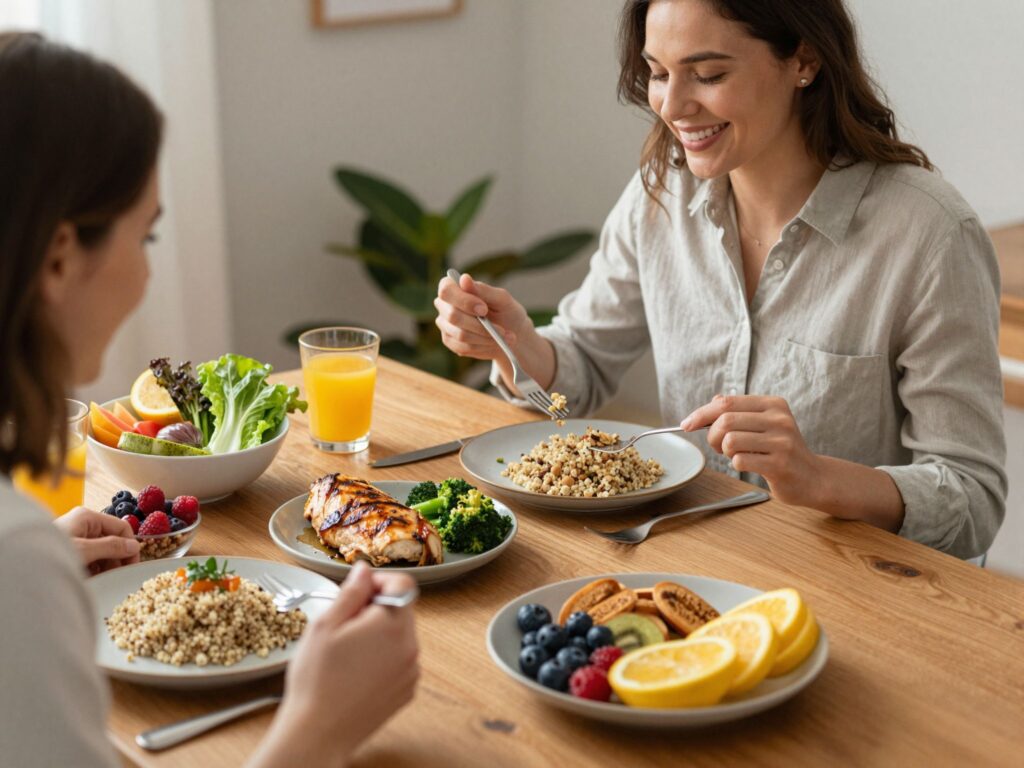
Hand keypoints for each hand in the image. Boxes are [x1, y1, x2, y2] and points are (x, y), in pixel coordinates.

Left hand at [54, 506, 139, 574]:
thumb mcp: (85, 551)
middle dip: (117, 557)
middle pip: (113, 539)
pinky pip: (92, 557)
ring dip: (106, 565)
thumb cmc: (52, 554)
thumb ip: (111, 547)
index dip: (130, 545)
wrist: (23, 565)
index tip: (132, 565)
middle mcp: (83, 524)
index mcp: (88, 517)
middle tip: (118, 575)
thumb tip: (135, 546)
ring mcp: (77, 536)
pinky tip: (91, 578)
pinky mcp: (72, 549)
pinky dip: (95, 568)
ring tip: (101, 578)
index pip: (121, 527)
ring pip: (103, 550)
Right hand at [253, 562, 418, 767]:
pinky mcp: (406, 691)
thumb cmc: (316, 680)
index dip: (378, 581)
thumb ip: (351, 592)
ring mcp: (411, 671)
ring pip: (400, 636)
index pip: (403, 583)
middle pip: (401, 609)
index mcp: (392, 624)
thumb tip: (365, 570)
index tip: (357, 592)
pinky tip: (356, 672)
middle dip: (375, 609)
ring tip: (347, 653)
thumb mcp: (325, 624)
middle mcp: (410, 646)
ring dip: (379, 635)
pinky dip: (383, 659)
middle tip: (344, 625)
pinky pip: (399, 661)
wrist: (317, 733)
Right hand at [435, 272, 556, 391]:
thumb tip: (464, 279)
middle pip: (452, 315)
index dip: (463, 300)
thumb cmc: (506, 311)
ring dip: (486, 337)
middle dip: (480, 325)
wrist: (511, 333)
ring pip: (461, 334)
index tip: (484, 309)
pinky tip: (496, 343)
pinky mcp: (450, 341)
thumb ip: (483, 290)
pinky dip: (484, 346)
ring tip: (505, 337)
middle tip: (502, 330)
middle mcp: (444, 305)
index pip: (446, 290)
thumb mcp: (501, 299)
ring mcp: (445, 325)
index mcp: (454, 288)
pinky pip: (464, 347)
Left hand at [681, 394, 820, 506]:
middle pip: (725, 421)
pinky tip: (749, 464)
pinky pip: (740, 461)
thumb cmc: (782, 450)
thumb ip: (740, 412)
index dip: (701, 413)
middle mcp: (779, 420)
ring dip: (725, 451)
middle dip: (712, 435)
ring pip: (730, 441)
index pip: (727, 403)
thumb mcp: (765, 424)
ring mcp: (781, 442)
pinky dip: (736, 464)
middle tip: (718, 446)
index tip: (686, 424)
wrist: (812, 477)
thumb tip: (714, 401)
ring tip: (737, 455)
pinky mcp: (779, 464)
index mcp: (773, 405)